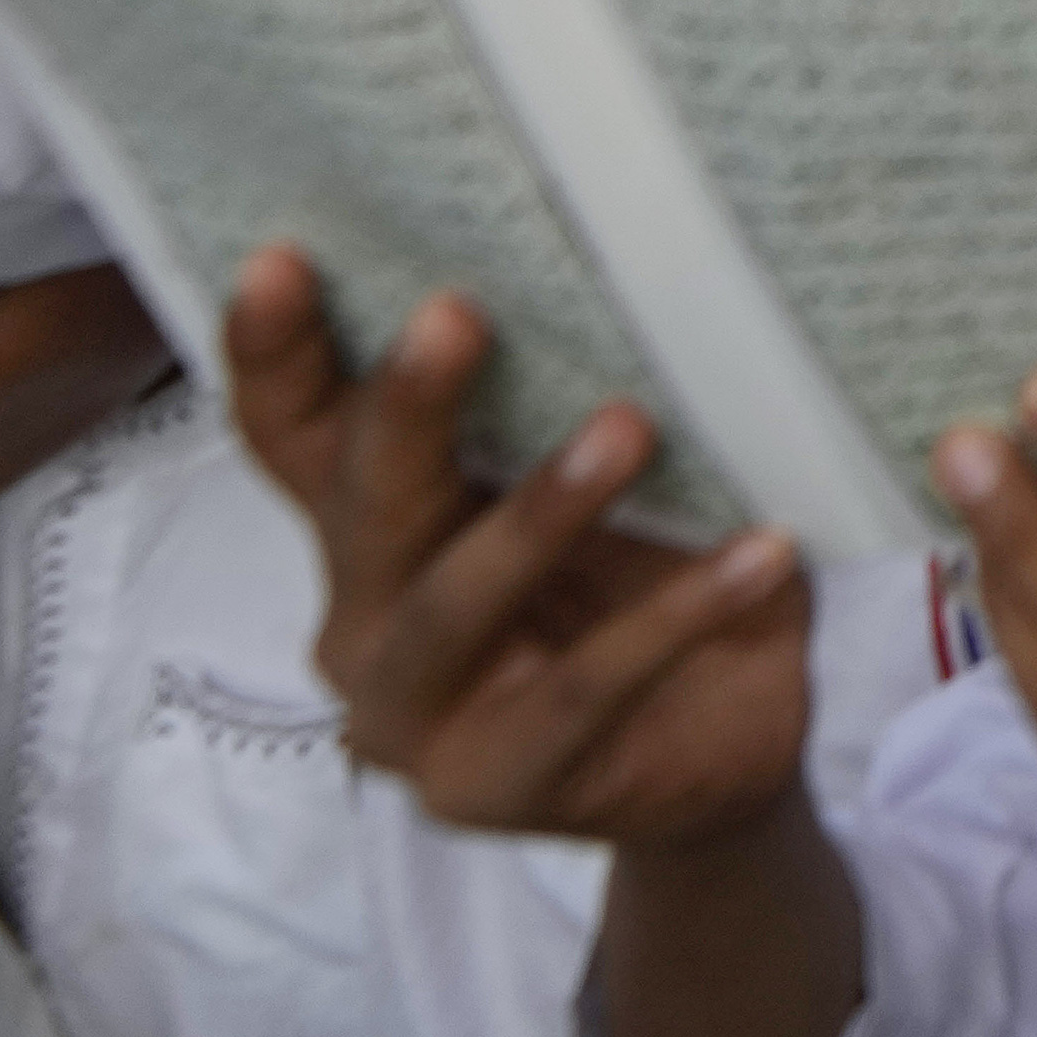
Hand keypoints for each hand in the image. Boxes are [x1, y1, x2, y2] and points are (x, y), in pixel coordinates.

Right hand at [220, 257, 806, 852]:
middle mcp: (363, 620)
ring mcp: (413, 718)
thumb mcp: (612, 466)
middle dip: (404, 410)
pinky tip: (763, 552)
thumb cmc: (660, 561)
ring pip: (453, 602)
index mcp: (371, 525)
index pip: (293, 435)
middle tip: (453, 316)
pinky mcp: (493, 789)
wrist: (736, 727)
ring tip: (629, 426)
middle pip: (361, 505)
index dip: (274, 352)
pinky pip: (587, 689)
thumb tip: (614, 247)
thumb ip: (567, 392)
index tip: (283, 256)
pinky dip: (677, 613)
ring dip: (538, 511)